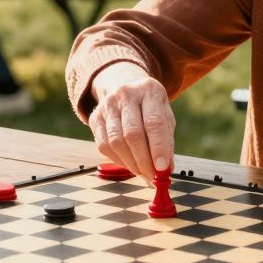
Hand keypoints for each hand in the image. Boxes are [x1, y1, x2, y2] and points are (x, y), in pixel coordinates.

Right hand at [88, 61, 174, 181]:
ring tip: (142, 173)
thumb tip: (166, 169)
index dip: (158, 148)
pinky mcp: (95, 117)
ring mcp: (107, 105)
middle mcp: (126, 94)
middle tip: (152, 177)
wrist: (123, 85)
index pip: (154, 123)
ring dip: (131, 164)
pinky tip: (129, 164)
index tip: (163, 169)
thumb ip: (166, 141)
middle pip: (132, 134)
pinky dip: (118, 161)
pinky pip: (104, 146)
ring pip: (116, 142)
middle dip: (144, 161)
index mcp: (149, 90)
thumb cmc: (149, 107)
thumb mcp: (165, 115)